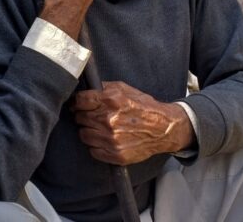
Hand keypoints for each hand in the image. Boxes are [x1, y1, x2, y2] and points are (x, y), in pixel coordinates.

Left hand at [73, 81, 194, 164]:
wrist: (163, 129)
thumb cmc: (145, 108)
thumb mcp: (126, 89)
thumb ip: (105, 87)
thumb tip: (86, 90)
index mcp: (111, 100)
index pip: (80, 101)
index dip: (78, 102)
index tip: (80, 104)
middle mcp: (109, 120)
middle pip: (80, 117)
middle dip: (85, 116)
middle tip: (94, 116)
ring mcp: (111, 139)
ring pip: (83, 134)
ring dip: (89, 131)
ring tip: (101, 128)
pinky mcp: (115, 154)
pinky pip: (92, 150)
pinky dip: (96, 145)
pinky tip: (106, 139)